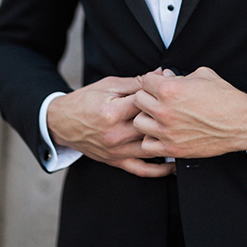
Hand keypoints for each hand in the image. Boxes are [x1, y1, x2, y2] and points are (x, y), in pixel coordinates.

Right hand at [47, 76, 174, 177]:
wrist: (62, 122)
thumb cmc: (85, 101)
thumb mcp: (108, 85)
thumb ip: (135, 82)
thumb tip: (159, 75)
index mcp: (112, 112)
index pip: (144, 103)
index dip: (159, 95)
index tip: (171, 89)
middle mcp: (115, 134)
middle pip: (150, 126)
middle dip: (166, 116)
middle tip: (181, 110)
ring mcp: (116, 151)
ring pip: (150, 149)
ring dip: (168, 142)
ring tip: (184, 136)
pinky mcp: (115, 161)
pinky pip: (141, 170)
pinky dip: (159, 170)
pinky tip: (173, 164)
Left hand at [133, 67, 246, 158]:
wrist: (241, 122)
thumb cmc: (224, 98)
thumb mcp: (202, 74)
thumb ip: (179, 74)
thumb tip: (165, 75)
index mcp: (170, 89)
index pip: (145, 80)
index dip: (153, 80)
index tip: (159, 84)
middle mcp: (165, 110)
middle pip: (138, 100)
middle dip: (147, 96)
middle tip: (157, 99)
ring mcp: (167, 131)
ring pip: (138, 122)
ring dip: (147, 118)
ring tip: (158, 117)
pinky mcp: (173, 148)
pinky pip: (147, 145)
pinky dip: (152, 139)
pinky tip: (161, 133)